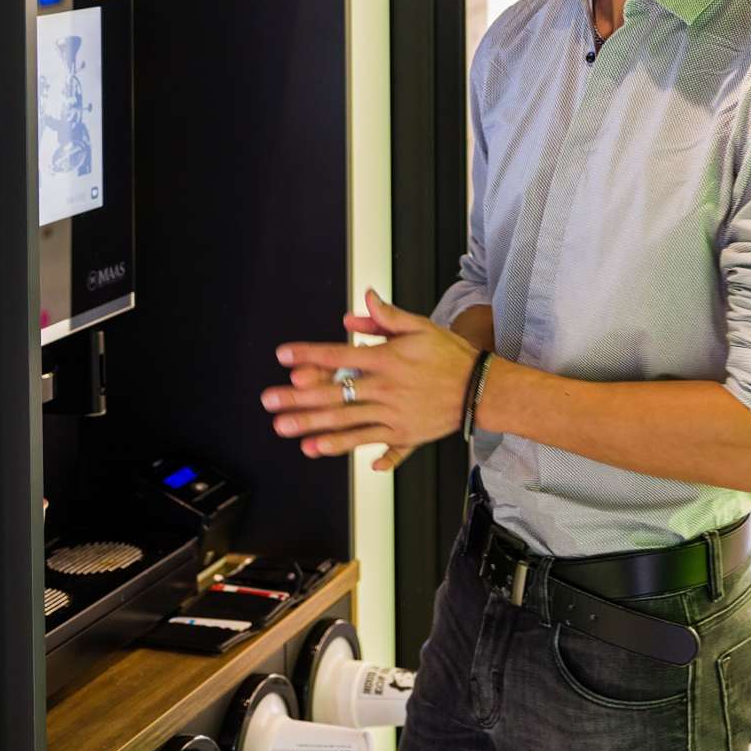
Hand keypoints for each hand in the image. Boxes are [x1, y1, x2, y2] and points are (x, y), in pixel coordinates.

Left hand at [261, 288, 477, 467]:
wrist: (481, 389)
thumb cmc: (449, 355)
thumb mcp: (421, 327)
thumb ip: (388, 316)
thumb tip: (364, 300)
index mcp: (388, 359)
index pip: (340, 355)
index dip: (309, 355)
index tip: (284, 356)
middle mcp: (386, 388)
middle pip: (335, 393)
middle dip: (298, 398)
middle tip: (270, 401)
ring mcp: (393, 414)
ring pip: (345, 420)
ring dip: (312, 425)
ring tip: (284, 428)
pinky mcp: (402, 433)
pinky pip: (369, 441)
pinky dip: (344, 447)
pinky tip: (320, 450)